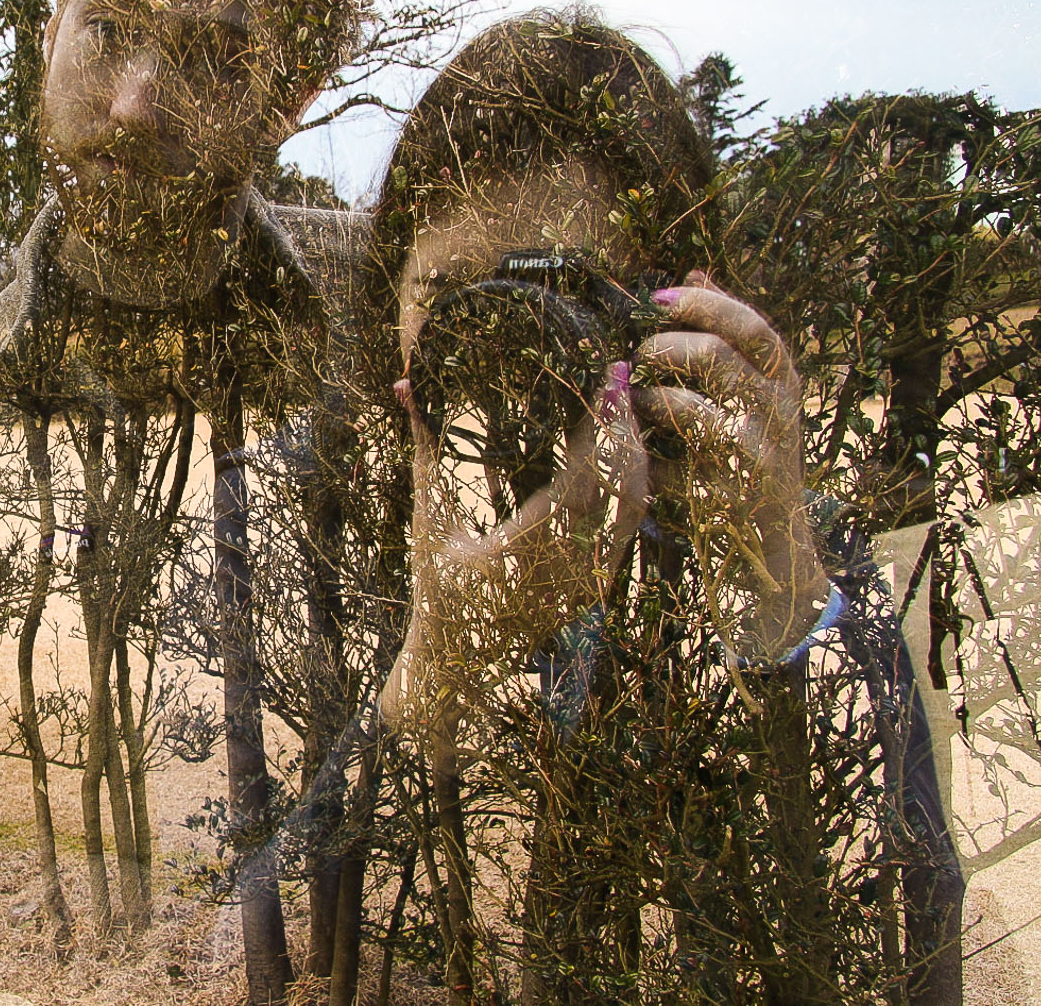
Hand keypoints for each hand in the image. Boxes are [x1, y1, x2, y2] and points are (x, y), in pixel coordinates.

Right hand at [383, 361, 648, 733]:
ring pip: (636, 502)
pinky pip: (630, 523)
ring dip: (634, 449)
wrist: (457, 666)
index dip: (599, 421)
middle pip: (622, 481)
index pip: (583, 472)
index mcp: (528, 547)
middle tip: (619, 373)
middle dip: (625, 422)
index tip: (603, 374)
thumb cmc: (434, 592)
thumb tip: (404, 384)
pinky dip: (630, 481)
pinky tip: (620, 449)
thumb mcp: (430, 519)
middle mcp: (572, 564)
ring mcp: (593, 577)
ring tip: (623, 402)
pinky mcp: (600, 582)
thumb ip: (428, 447)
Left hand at [629, 269, 829, 660]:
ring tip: (635, 405)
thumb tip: (697, 272)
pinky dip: (650, 462)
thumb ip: (724, 336)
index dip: (704, 304)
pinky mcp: (733, 498)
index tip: (656, 298)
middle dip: (664, 350)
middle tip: (637, 357)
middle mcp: (780, 413)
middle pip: (719, 357)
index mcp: (783, 381)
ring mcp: (760, 457)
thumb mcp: (747, 394)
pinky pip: (675, 468)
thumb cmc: (746, 460)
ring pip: (693, 410)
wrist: (774, 552)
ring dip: (650, 402)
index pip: (751, 326)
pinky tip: (645, 464)